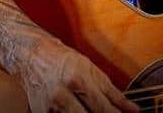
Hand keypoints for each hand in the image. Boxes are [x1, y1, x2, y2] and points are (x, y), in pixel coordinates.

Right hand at [18, 38, 139, 112]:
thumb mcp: (91, 69)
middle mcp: (61, 96)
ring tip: (91, 111)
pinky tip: (79, 111)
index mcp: (78, 81)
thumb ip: (112, 92)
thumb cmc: (63, 60)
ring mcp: (48, 108)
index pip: (102, 108)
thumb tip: (133, 109)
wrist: (30, 56)